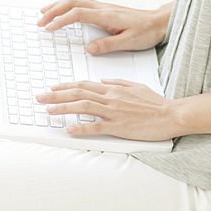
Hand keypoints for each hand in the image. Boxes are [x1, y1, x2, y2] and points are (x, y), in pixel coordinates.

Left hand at [35, 79, 178, 141]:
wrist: (171, 114)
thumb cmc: (156, 103)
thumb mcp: (137, 86)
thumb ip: (118, 82)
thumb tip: (103, 80)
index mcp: (114, 89)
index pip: (85, 84)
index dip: (66, 86)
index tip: (52, 88)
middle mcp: (111, 98)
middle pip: (79, 94)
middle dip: (56, 95)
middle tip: (40, 98)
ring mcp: (114, 112)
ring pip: (83, 107)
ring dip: (63, 109)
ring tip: (48, 111)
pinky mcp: (119, 126)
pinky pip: (96, 127)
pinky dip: (81, 128)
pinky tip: (68, 129)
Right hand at [36, 0, 171, 54]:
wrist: (160, 22)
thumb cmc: (147, 32)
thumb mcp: (129, 42)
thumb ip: (108, 45)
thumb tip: (88, 49)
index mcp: (107, 16)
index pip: (77, 13)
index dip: (60, 20)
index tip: (48, 28)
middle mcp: (103, 8)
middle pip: (73, 2)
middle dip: (53, 10)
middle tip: (39, 21)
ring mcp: (104, 7)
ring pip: (76, 0)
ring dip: (58, 5)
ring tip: (43, 14)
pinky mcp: (106, 10)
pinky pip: (82, 3)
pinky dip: (68, 6)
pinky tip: (63, 13)